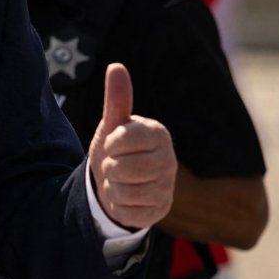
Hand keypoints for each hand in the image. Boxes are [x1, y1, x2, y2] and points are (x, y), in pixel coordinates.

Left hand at [87, 63, 175, 229]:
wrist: (118, 182)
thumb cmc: (117, 149)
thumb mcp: (113, 124)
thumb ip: (117, 98)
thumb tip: (116, 66)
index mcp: (159, 133)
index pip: (121, 139)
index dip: (109, 144)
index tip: (113, 144)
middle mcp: (169, 160)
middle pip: (122, 168)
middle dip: (109, 168)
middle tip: (115, 165)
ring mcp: (167, 187)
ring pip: (123, 191)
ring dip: (112, 188)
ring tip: (120, 181)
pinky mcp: (160, 211)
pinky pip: (127, 212)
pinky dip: (118, 206)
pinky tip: (126, 198)